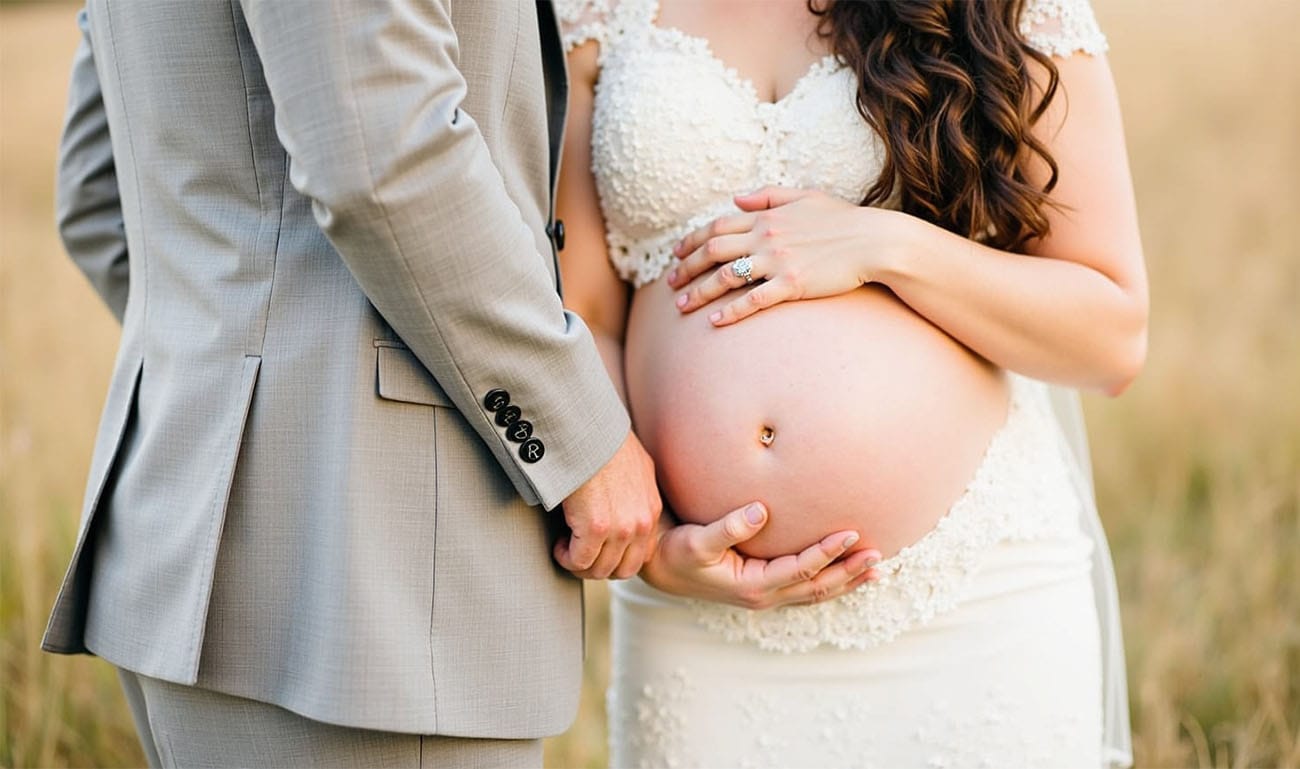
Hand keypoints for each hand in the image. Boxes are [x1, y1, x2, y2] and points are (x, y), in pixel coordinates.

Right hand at [557, 432, 662, 579]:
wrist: (589, 430)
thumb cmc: (604, 442)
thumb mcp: (636, 467)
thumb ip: (636, 493)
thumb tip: (622, 502)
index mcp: (651, 510)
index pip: (640, 556)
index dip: (616, 558)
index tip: (598, 549)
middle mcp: (641, 524)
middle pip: (622, 570)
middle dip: (598, 566)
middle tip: (579, 553)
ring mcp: (620, 528)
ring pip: (599, 570)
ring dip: (579, 563)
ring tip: (567, 547)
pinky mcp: (596, 528)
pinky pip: (579, 561)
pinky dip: (565, 557)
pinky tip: (559, 544)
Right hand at [639, 502, 881, 609]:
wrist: (661, 567)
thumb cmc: (677, 550)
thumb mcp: (698, 539)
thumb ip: (729, 526)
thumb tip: (761, 510)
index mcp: (753, 585)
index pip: (801, 569)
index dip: (827, 552)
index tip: (850, 533)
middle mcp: (764, 595)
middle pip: (818, 587)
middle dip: (849, 573)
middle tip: (878, 556)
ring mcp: (766, 595)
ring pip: (815, 592)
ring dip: (846, 581)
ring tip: (876, 569)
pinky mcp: (764, 588)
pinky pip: (805, 589)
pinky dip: (829, 581)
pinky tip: (845, 572)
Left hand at [666, 186, 905, 325]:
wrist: (875, 241)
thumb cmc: (844, 220)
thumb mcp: (805, 196)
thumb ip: (768, 196)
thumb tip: (735, 199)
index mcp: (767, 217)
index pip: (717, 227)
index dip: (691, 242)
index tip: (675, 255)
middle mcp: (766, 237)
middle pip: (713, 251)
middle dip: (686, 269)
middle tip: (669, 285)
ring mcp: (779, 262)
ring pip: (726, 276)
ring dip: (700, 292)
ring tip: (682, 307)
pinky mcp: (793, 285)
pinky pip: (754, 300)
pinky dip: (731, 311)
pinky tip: (715, 321)